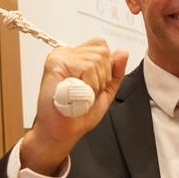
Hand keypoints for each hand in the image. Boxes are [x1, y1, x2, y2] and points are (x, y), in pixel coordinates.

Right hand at [20, 38, 128, 175]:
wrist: (61, 132)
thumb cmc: (77, 114)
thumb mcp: (104, 91)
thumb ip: (115, 71)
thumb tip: (122, 52)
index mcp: (75, 57)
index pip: (100, 45)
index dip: (105, 67)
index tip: (93, 85)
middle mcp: (66, 53)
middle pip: (101, 51)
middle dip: (102, 78)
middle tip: (86, 93)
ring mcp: (60, 57)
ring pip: (96, 60)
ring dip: (95, 84)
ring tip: (81, 95)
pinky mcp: (56, 63)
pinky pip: (87, 67)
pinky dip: (89, 85)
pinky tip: (77, 94)